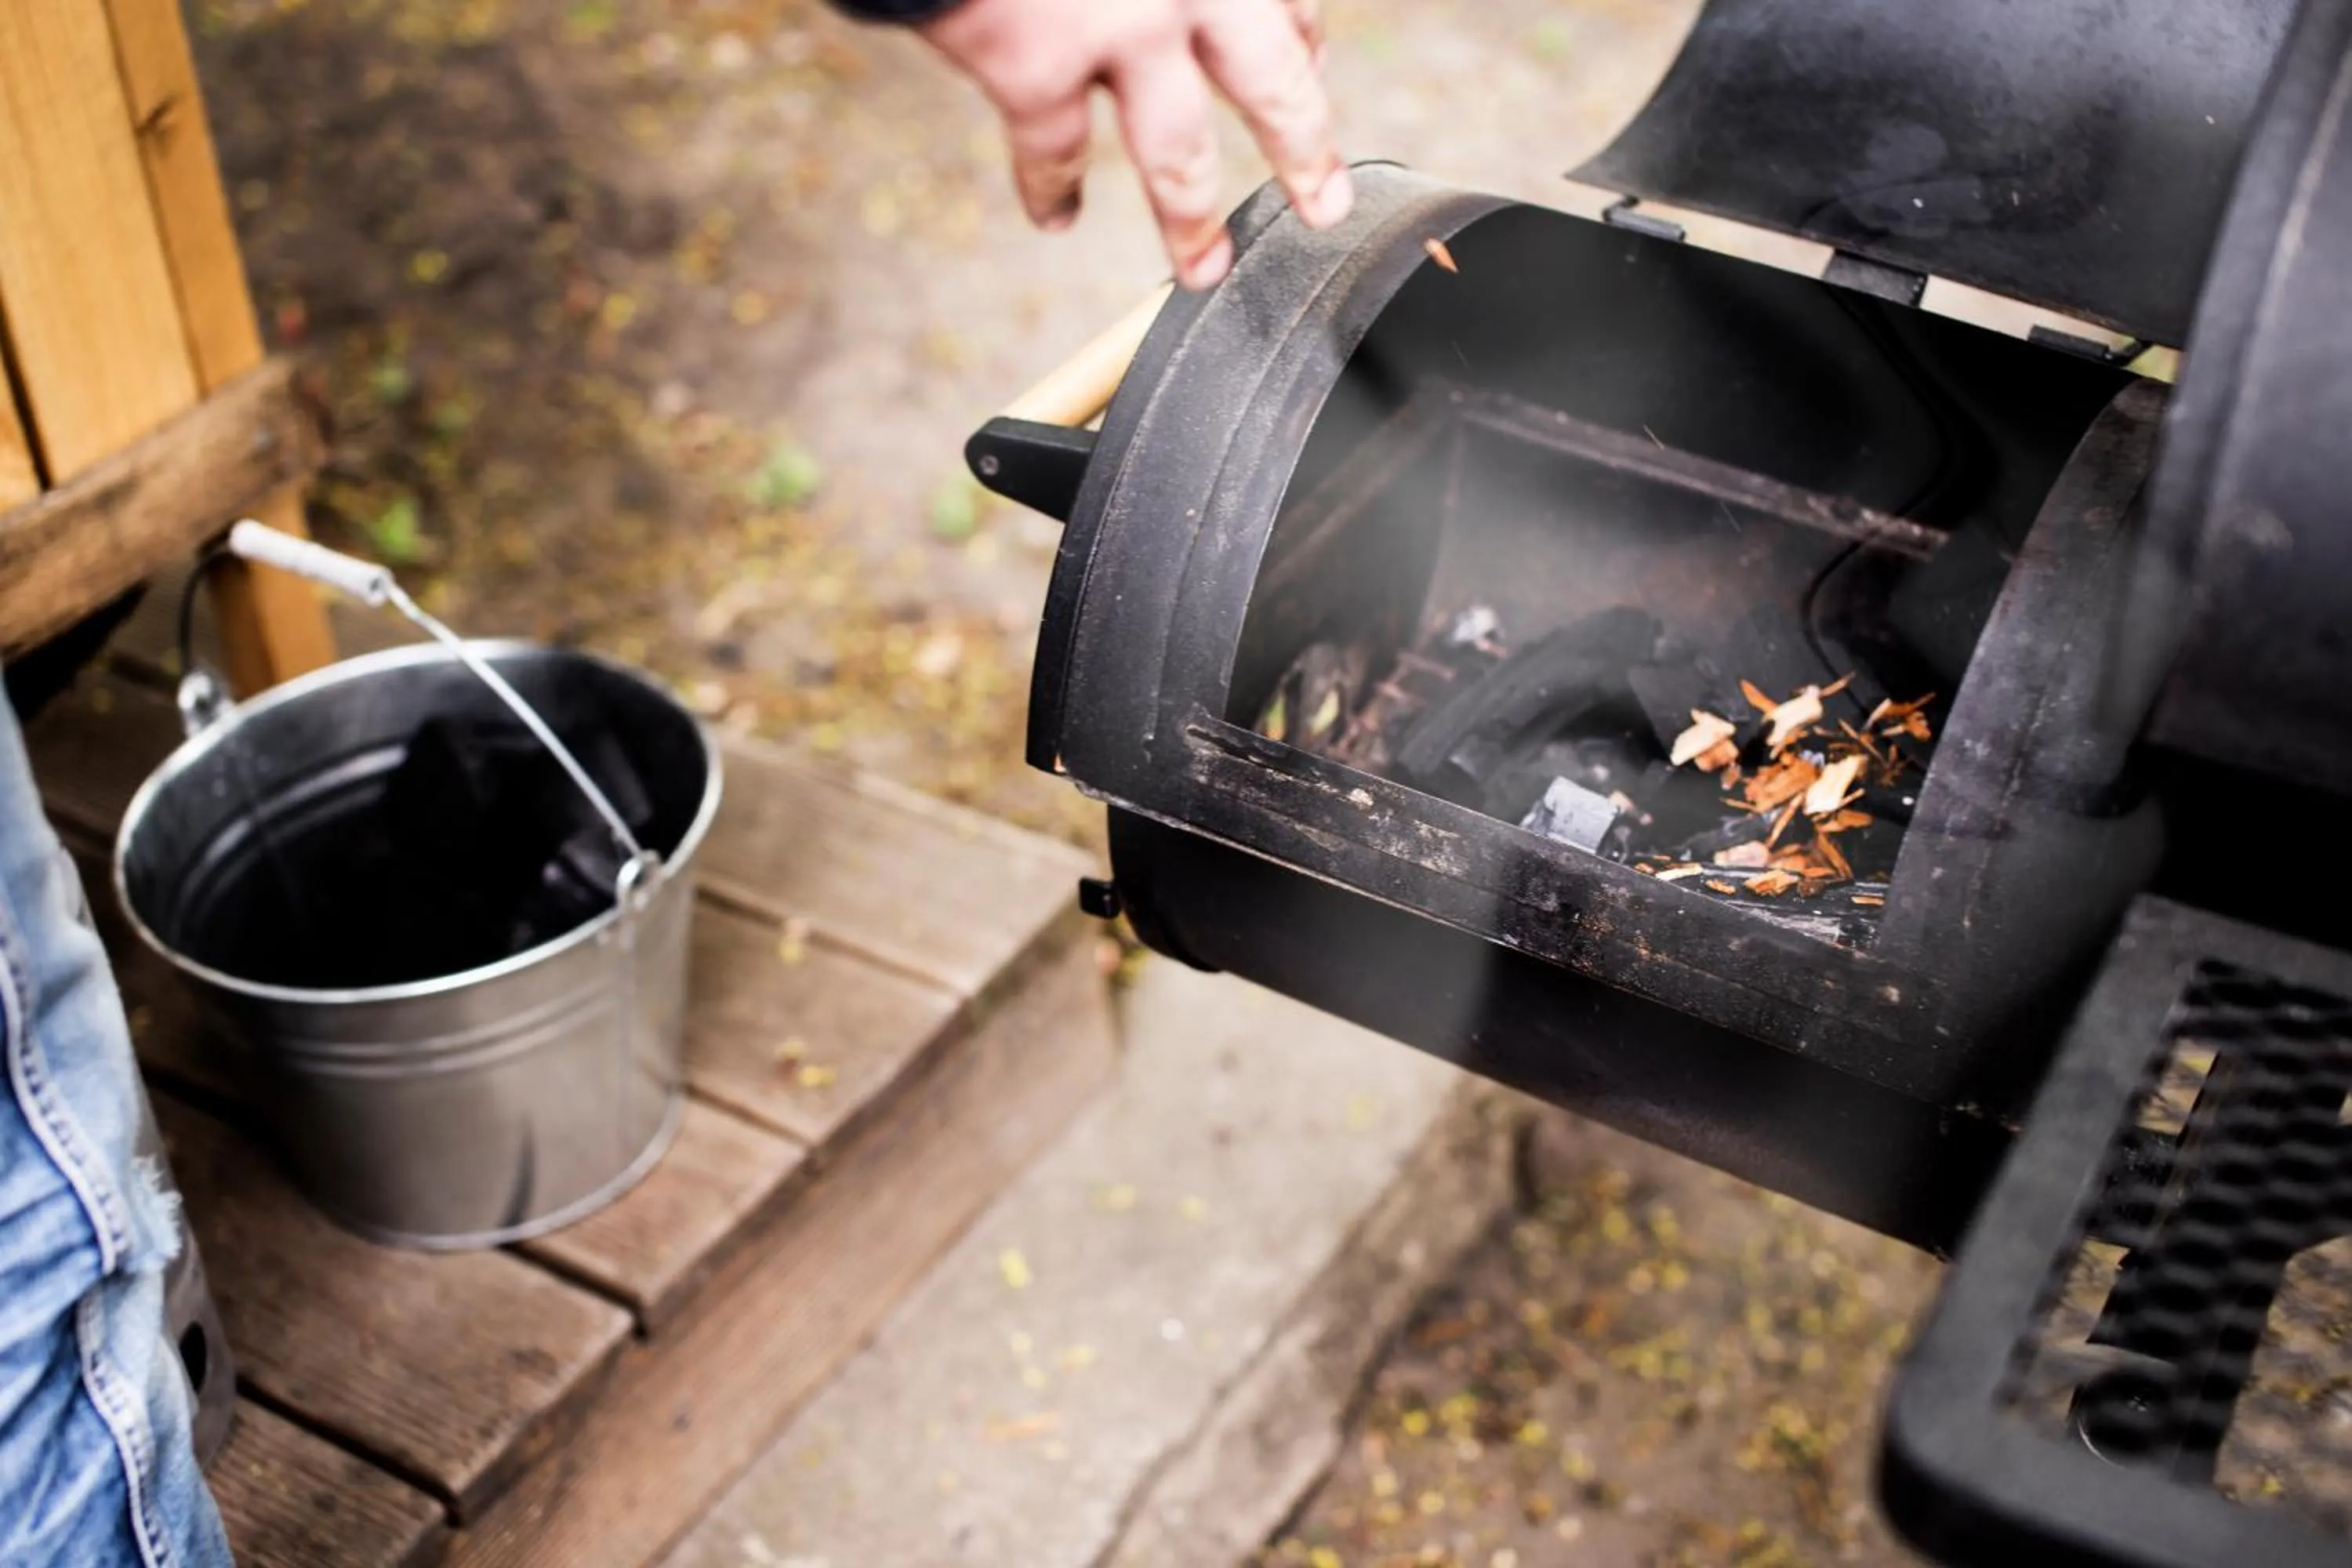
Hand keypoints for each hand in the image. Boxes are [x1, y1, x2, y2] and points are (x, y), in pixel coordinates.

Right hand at [919, 0, 1351, 289]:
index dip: (1303, 39)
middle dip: (1303, 155)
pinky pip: (1052, 152)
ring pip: (1176, 153)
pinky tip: (1054, 218)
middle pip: (1273, 86)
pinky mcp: (1033, 67)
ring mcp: (1118, 32)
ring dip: (1189, 218)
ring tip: (1201, 268)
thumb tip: (1206, 0)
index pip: (1286, 0)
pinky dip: (1049, 190)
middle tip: (1324, 207)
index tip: (1310, 65)